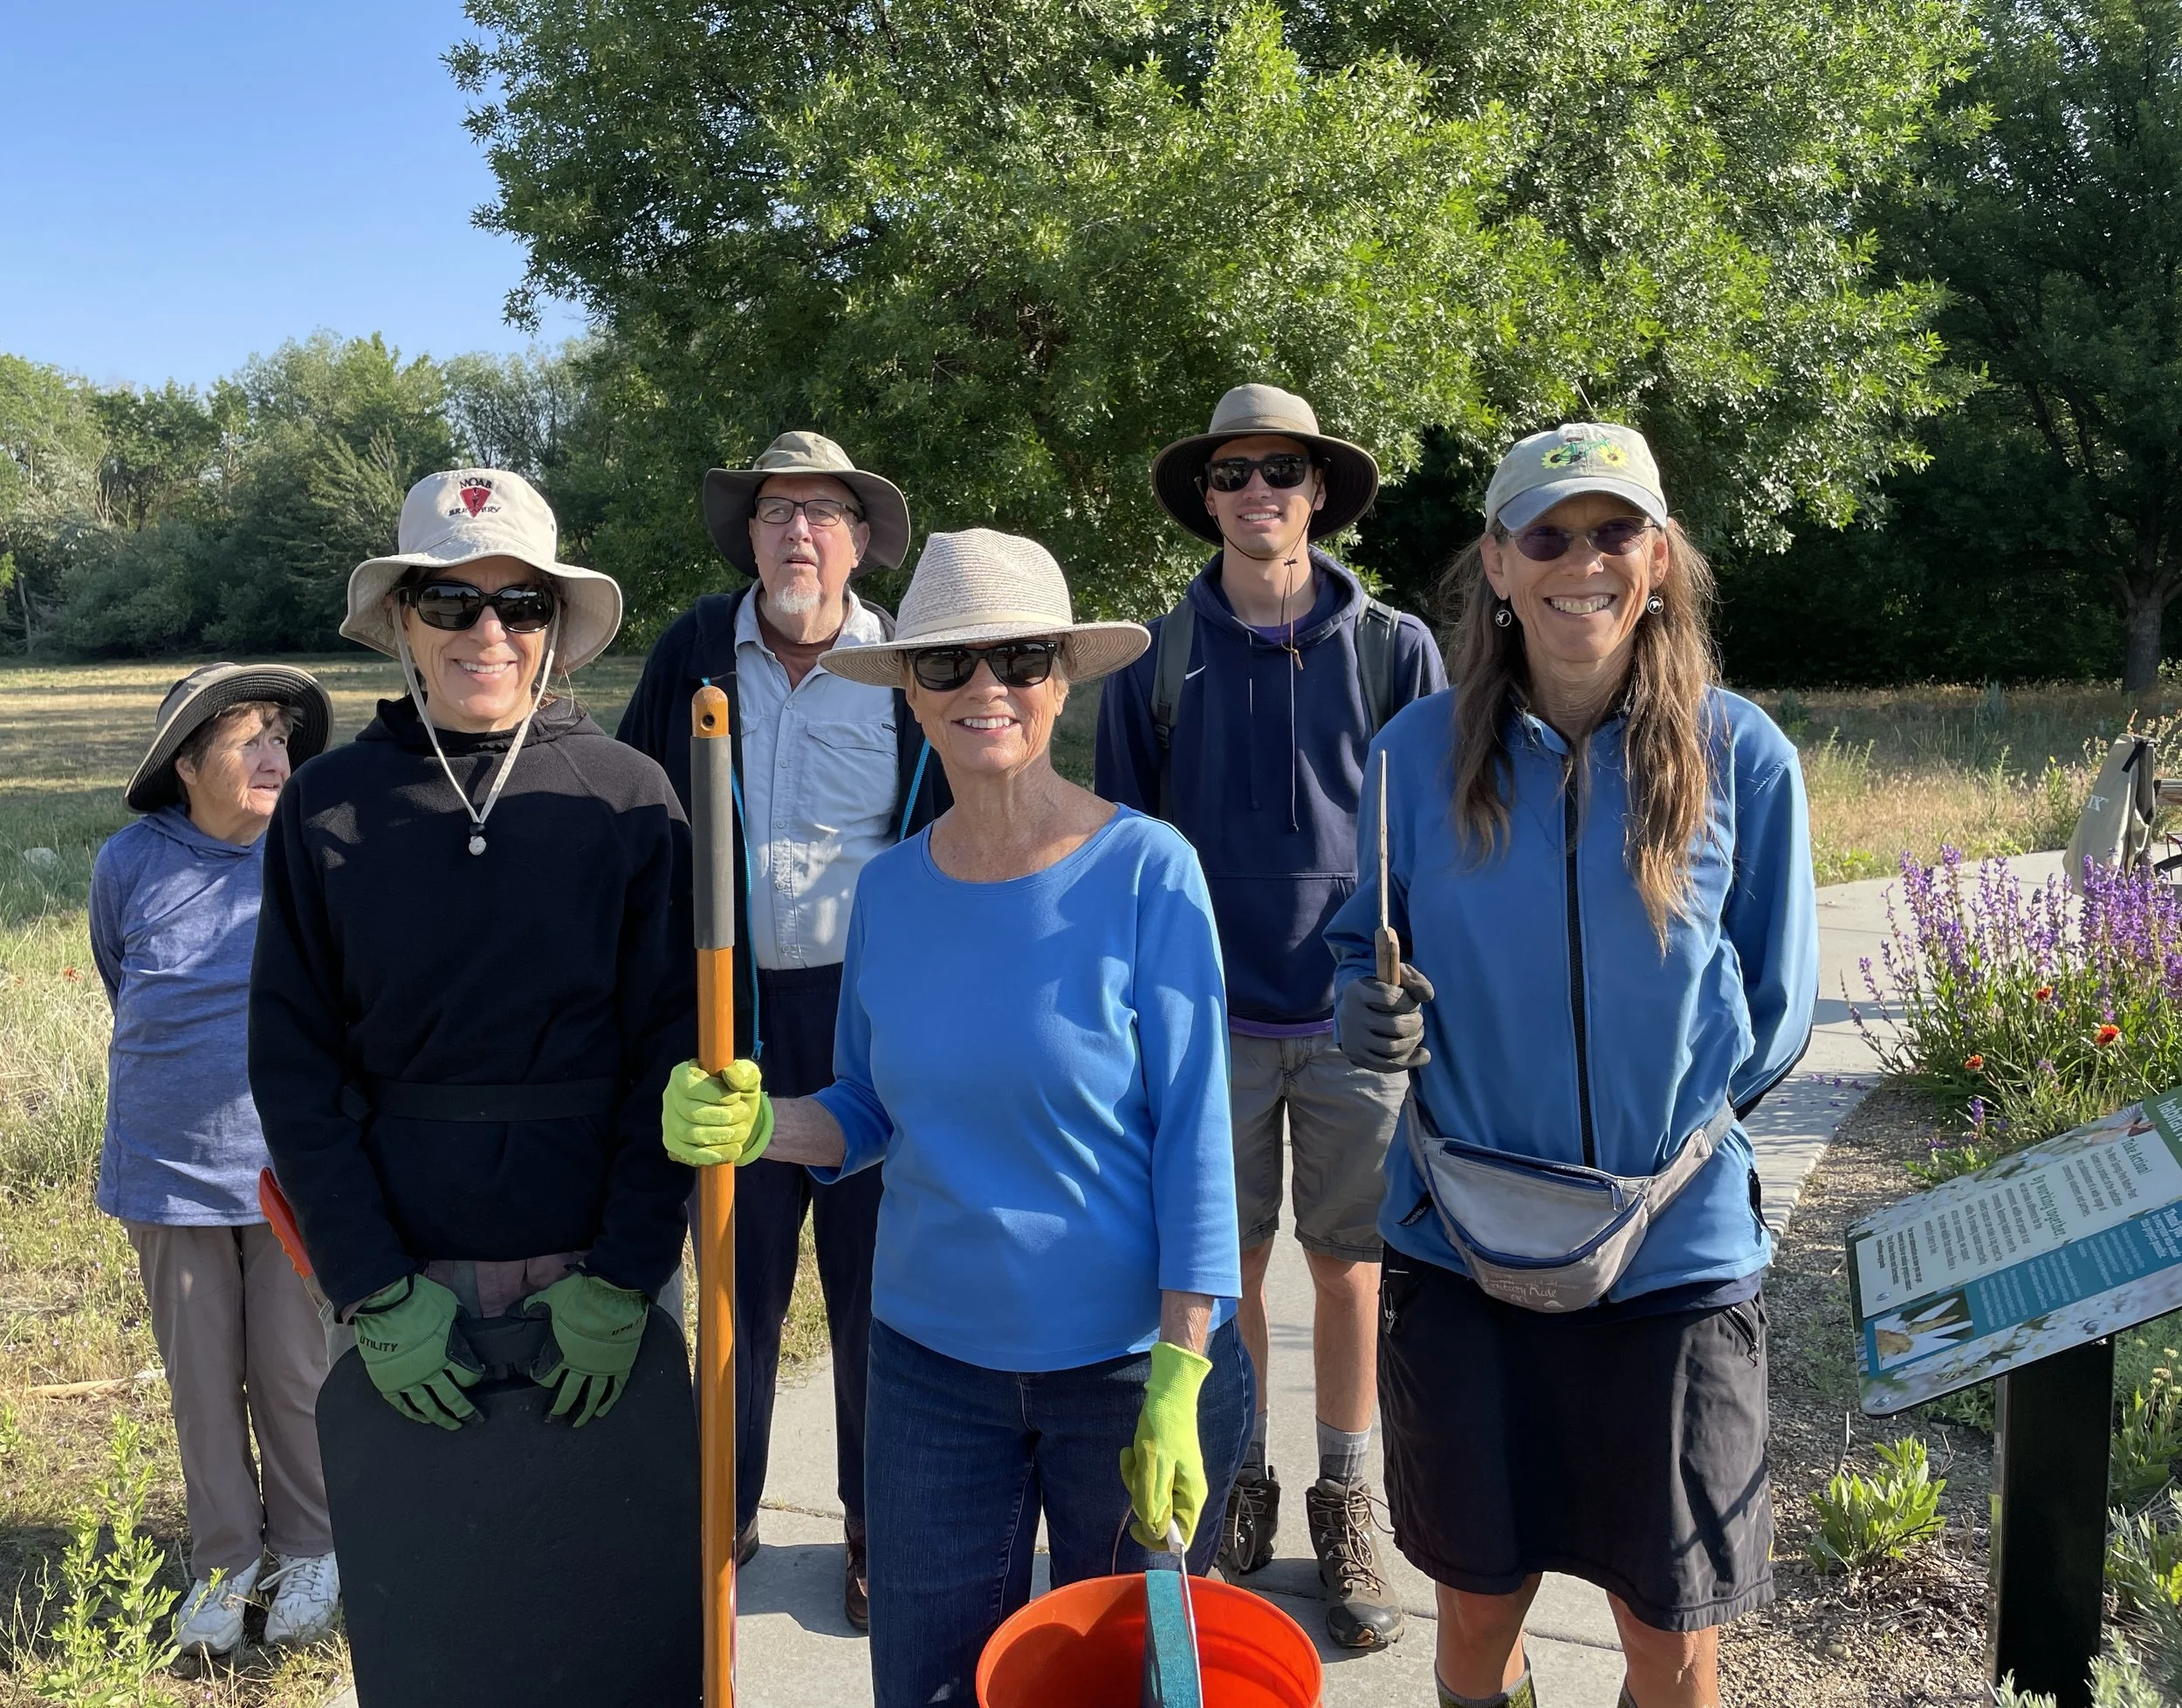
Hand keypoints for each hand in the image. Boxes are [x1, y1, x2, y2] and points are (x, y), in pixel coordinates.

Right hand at [351, 1275, 480, 1430]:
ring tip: (451, 1425)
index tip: (477, 1377)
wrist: (382, 1303)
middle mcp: (430, 1371)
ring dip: (440, 1418)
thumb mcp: (449, 1306)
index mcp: (448, 1353)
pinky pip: (401, 1405)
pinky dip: (411, 1413)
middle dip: (465, 1411)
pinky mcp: (388, 1382)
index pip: (468, 1375)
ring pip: (428, 1407)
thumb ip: (458, 1321)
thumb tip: (463, 1325)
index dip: (474, 1377)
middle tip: (473, 1420)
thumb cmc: (418, 1301)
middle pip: (452, 1398)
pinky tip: (421, 1419)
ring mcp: (408, 1380)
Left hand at [520, 1271, 650, 1426]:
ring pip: (591, 1397)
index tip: (537, 1380)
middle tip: (552, 1420)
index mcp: (560, 1354)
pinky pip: (614, 1388)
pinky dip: (608, 1401)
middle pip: (567, 1395)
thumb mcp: (550, 1299)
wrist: (615, 1291)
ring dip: (583, 1412)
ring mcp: (602, 1368)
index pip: (546, 1377)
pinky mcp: (620, 1364)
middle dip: (558, 1409)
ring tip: (577, 1422)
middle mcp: (580, 1367)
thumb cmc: (581, 1295)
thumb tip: (513, 1314)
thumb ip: (532, 1309)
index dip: (540, 1380)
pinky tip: (602, 1410)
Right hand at [662, 1058, 772, 1166]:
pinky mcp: (674, 1144)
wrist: (737, 1117)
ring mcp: (669, 1122)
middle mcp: (670, 1097)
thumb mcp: (746, 1076)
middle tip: (743, 1113)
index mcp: (682, 1074)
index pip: (689, 1086)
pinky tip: (734, 1150)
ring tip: (743, 1130)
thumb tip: (730, 1074)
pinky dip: (715, 1154)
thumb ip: (743, 1072)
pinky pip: (690, 1154)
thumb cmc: (737, 1091)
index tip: (735, 1096)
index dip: (715, 1094)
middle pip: (691, 1112)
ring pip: (690, 1134)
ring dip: (723, 1135)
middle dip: (724, 1116)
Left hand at [1119, 1341, 1211, 1548]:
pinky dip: (1135, 1467)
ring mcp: (1174, 1478)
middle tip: (1137, 1474)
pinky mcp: (1162, 1467)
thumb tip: (1154, 1534)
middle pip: (1160, 1517)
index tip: (1135, 1527)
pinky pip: (1144, 1480)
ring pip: (1148, 1498)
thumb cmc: (1164, 1428)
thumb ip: (1153, 1500)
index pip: (1181, 1537)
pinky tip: (1131, 1451)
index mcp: (1192, 1495)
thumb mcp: (1153, 1464)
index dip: (1158, 1539)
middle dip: (1141, 1498)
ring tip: (1133, 1455)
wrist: (1167, 1394)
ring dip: (1134, 1479)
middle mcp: (1185, 1491)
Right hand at [1336, 965, 1435, 1072]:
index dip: (1409, 1002)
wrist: (1354, 1013)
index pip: (1391, 998)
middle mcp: (1350, 1016)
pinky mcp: (1357, 1057)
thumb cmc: (1381, 994)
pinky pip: (1389, 1065)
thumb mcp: (1396, 979)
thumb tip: (1427, 996)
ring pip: (1394, 1048)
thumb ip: (1415, 981)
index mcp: (1356, 991)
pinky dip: (1412, 1060)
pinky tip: (1423, 1054)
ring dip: (1413, 1040)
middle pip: (1396, 1026)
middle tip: (1417, 1018)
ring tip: (1416, 1033)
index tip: (1411, 1002)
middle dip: (1415, 1022)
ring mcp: (1352, 1039)